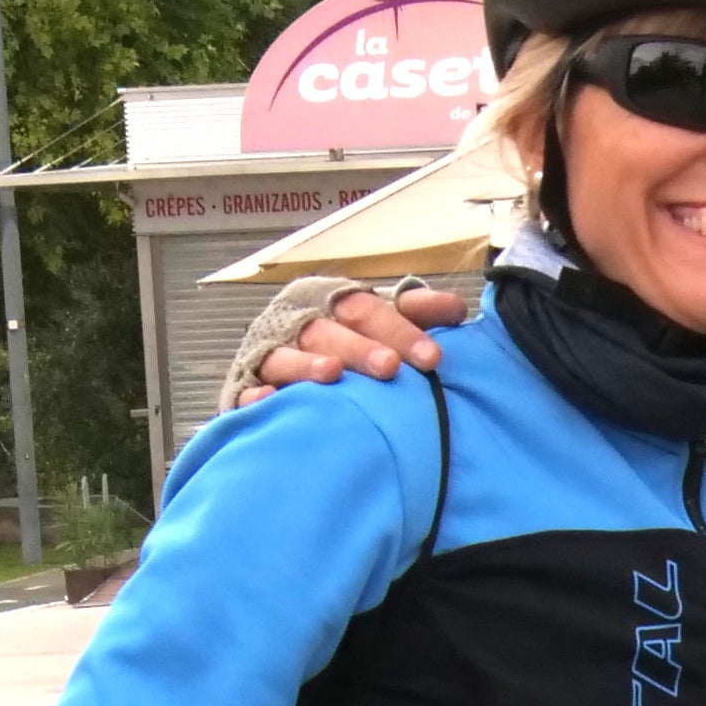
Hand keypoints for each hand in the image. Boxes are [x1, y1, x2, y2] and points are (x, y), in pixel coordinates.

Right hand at [255, 283, 470, 392]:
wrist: (285, 359)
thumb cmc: (349, 341)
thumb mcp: (382, 321)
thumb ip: (416, 313)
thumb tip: (458, 309)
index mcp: (336, 305)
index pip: (369, 310)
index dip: (401, 330)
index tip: (434, 358)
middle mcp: (302, 326)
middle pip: (330, 332)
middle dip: (360, 349)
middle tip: (390, 368)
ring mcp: (272, 354)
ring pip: (286, 356)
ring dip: (308, 364)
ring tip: (332, 375)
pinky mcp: (247, 386)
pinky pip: (247, 390)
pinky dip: (257, 396)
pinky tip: (269, 401)